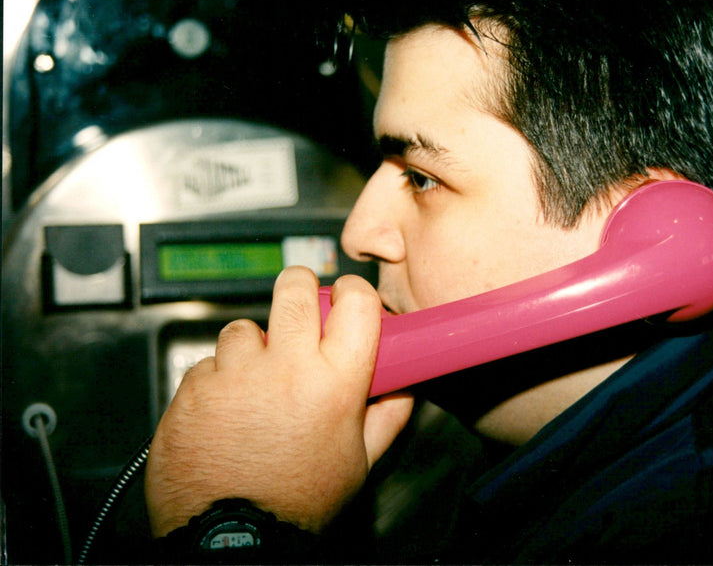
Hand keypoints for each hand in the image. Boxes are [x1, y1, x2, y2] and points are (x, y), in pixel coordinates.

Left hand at [144, 267, 413, 535]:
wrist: (233, 541)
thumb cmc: (298, 504)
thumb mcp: (358, 464)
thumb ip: (386, 419)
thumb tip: (402, 389)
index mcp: (335, 382)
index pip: (355, 302)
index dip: (353, 292)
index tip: (347, 298)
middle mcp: (285, 366)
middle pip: (293, 289)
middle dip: (298, 287)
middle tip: (298, 306)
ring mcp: (234, 373)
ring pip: (243, 328)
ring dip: (251, 347)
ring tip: (254, 382)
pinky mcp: (194, 388)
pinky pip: (207, 365)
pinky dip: (217, 381)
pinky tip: (225, 411)